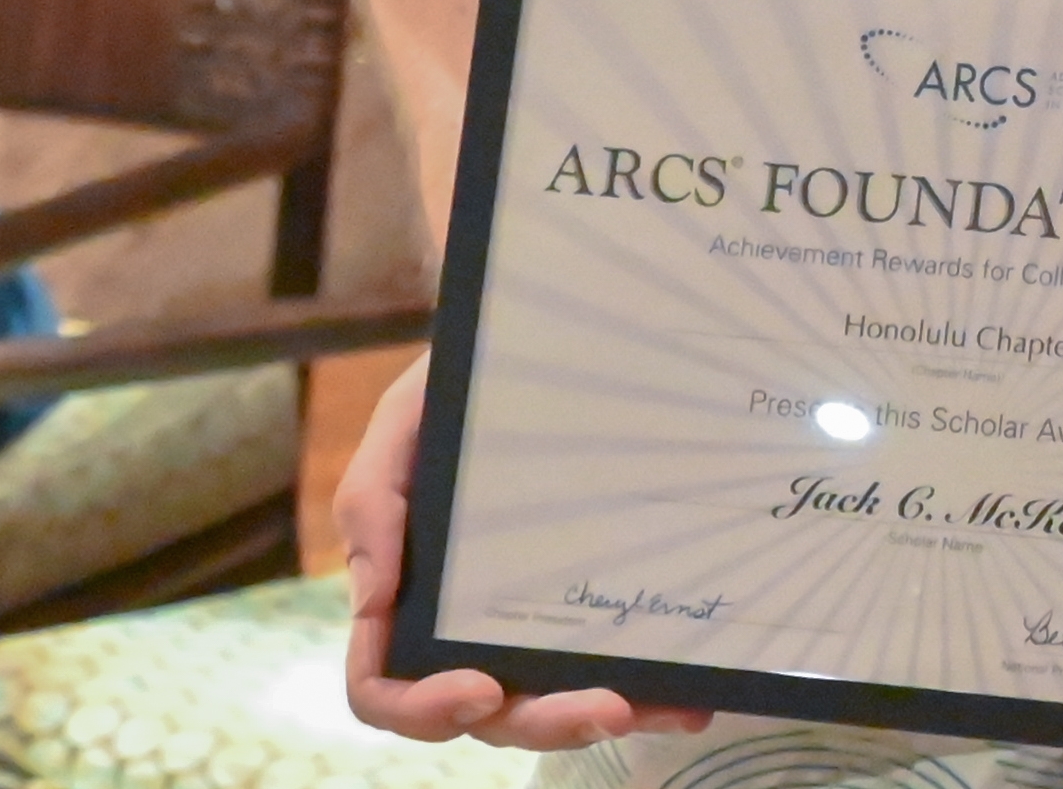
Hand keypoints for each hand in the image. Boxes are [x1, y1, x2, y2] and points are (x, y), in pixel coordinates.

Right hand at [336, 351, 714, 750]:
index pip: (385, 685)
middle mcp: (465, 623)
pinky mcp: (591, 600)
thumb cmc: (455, 385)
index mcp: (406, 595)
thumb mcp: (403, 419)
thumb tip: (371, 602)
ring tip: (664, 704)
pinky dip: (648, 689)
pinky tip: (691, 691)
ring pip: (554, 702)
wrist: (529, 340)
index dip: (422, 707)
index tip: (480, 685)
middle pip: (488, 712)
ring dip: (602, 720)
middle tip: (606, 705)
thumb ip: (371, 500)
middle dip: (544, 722)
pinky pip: (610, 663)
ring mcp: (530, 618)